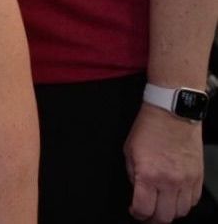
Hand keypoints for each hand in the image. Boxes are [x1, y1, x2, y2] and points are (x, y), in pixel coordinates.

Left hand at [124, 104, 203, 222]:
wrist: (172, 115)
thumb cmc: (149, 129)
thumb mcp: (129, 151)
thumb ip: (132, 174)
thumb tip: (137, 190)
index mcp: (148, 175)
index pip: (144, 209)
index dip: (137, 214)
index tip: (135, 210)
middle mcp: (169, 181)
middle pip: (164, 216)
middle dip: (153, 218)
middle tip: (147, 213)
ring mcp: (187, 180)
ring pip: (181, 212)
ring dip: (170, 212)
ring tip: (162, 204)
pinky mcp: (198, 177)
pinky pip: (193, 200)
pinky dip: (184, 203)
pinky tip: (175, 196)